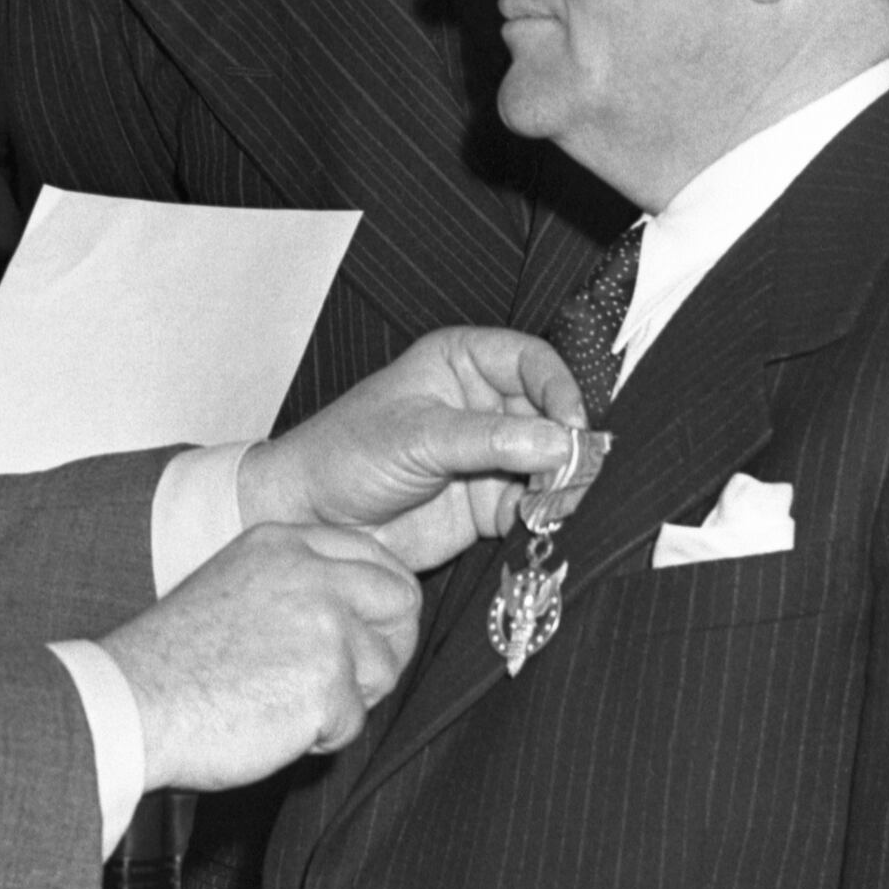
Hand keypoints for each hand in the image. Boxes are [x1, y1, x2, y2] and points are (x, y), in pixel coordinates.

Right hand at [99, 526, 424, 790]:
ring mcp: (323, 627)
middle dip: (387, 645)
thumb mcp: (233, 587)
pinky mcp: (326, 684)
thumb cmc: (173, 661)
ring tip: (288, 705)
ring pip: (384, 668)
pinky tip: (272, 726)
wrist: (132, 704)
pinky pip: (354, 722)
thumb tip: (360, 614)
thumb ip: (296, 585)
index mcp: (284, 544)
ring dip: (348, 698)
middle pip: (401, 602)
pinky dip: (320, 738)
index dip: (382, 601)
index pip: (376, 556)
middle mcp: (310, 575)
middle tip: (350, 680)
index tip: (371, 630)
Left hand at [237, 326, 586, 571]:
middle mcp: (484, 405)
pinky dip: (545, 518)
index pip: (532, 361)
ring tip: (561, 504)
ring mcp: (490, 457)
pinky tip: (543, 526)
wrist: (311, 518)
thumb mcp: (417, 437)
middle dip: (568, 443)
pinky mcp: (489, 505)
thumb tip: (560, 442)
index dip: (559, 388)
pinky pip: (533, 508)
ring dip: (562, 484)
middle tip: (578, 473)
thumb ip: (490, 440)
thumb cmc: (346, 454)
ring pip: (549, 464)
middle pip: (551, 414)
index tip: (572, 425)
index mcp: (463, 362)